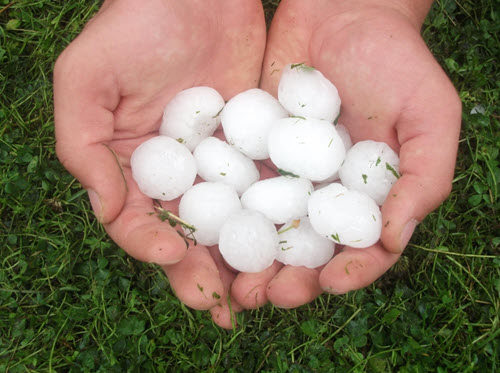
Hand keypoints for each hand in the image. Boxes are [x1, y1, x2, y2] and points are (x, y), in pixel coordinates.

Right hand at [54, 0, 265, 327]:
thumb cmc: (134, 27)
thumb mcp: (86, 78)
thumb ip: (81, 146)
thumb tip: (107, 210)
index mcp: (132, 169)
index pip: (137, 223)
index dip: (151, 247)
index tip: (175, 256)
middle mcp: (176, 176)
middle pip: (187, 237)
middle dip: (202, 274)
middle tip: (224, 306)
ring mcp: (219, 167)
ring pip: (230, 225)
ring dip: (242, 262)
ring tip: (260, 292)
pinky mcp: (255, 151)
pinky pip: (265, 191)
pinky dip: (275, 221)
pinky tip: (290, 244)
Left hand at [231, 0, 460, 308]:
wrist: (341, 11)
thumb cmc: (395, 60)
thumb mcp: (429, 114)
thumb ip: (424, 177)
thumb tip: (393, 239)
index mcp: (369, 197)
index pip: (361, 250)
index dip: (350, 273)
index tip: (330, 283)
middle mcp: (325, 195)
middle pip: (307, 251)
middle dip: (289, 280)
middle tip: (269, 296)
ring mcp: (286, 177)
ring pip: (266, 231)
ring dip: (250, 262)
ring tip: (235, 284)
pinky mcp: (252, 154)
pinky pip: (236, 190)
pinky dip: (223, 216)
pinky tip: (208, 235)